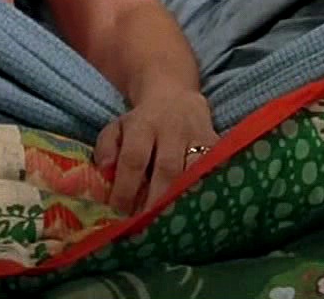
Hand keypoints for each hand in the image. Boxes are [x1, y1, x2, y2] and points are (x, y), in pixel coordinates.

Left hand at [93, 88, 216, 214]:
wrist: (175, 96)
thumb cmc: (141, 123)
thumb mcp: (116, 127)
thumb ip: (106, 148)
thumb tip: (106, 170)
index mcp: (143, 125)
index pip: (134, 158)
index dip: (126, 188)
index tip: (119, 214)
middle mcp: (172, 130)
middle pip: (167, 169)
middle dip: (156, 201)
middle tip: (147, 226)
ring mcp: (198, 136)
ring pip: (195, 171)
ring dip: (184, 199)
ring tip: (173, 224)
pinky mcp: (217, 144)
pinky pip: (215, 170)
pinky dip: (207, 192)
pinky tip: (198, 212)